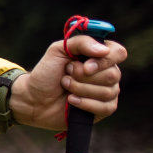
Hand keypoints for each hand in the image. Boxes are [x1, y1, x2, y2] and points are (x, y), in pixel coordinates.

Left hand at [10, 33, 125, 130]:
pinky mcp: (103, 109)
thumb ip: (80, 43)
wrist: (34, 98)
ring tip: (65, 85)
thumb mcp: (57, 50)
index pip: (118, 53)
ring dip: (80, 89)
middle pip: (113, 74)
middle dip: (83, 76)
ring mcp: (107, 91)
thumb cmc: (47, 73)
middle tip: (66, 74)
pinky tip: (71, 100)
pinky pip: (105, 107)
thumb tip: (104, 50)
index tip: (85, 66)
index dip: (104, 61)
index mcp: (98, 56)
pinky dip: (85, 103)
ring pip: (107, 91)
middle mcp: (107, 72)